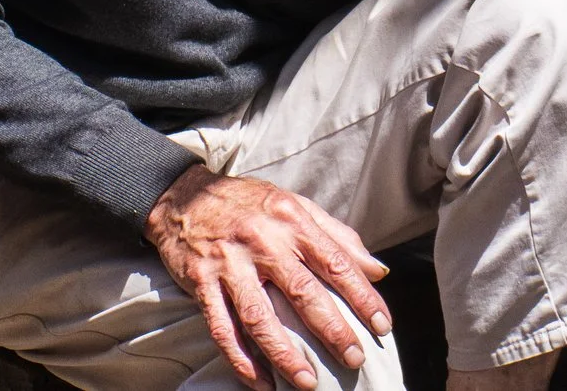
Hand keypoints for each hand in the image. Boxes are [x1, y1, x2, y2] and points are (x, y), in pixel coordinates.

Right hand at [145, 165, 392, 390]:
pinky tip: (261, 384)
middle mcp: (262, 241)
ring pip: (260, 318)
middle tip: (354, 359)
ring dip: (286, 355)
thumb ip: (337, 235)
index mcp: (291, 220)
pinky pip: (222, 328)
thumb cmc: (248, 203)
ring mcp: (229, 263)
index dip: (362, 296)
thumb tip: (378, 270)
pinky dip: (241, 360)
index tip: (382, 325)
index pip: (335, 261)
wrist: (184, 195)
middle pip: (303, 292)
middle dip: (332, 330)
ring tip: (308, 383)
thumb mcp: (295, 205)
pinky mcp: (201, 282)